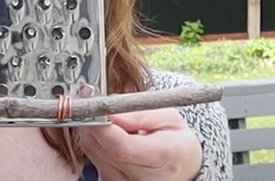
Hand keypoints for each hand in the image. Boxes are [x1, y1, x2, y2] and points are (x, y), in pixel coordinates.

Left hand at [77, 108, 202, 180]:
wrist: (183, 168)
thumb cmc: (176, 140)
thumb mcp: (170, 118)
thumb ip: (141, 114)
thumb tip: (111, 114)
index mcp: (164, 157)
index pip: (122, 148)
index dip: (102, 125)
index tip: (95, 104)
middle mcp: (143, 178)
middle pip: (101, 148)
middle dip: (92, 121)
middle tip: (95, 101)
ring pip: (92, 151)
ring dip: (92, 130)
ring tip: (107, 119)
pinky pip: (93, 158)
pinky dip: (96, 142)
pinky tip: (109, 136)